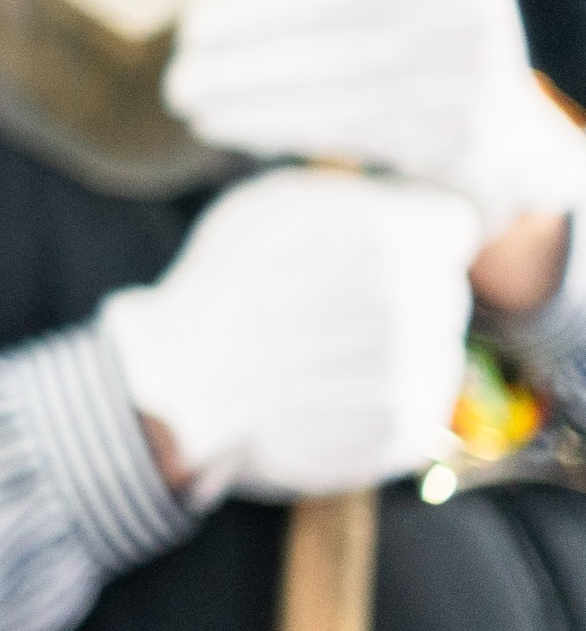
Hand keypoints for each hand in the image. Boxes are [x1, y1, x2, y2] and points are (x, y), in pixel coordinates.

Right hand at [98, 164, 480, 500]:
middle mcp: (417, 296)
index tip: (370, 251)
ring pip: (436, 345)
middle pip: (443, 286)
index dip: (410, 233)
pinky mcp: (408, 428)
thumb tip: (418, 212)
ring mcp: (417, 368)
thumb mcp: (274, 205)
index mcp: (388, 232)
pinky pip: (419, 402)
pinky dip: (381, 398)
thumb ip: (357, 202)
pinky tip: (328, 391)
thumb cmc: (224, 282)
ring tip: (321, 353)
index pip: (449, 226)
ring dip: (393, 346)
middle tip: (328, 308)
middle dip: (402, 290)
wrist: (181, 382)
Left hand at [166, 0, 585, 260]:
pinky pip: (359, 122)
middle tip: (178, 58)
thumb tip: (208, 17)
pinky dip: (280, 122)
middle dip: (248, 28)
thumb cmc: (387, 30)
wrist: (487, 118)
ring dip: (250, 86)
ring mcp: (475, 56)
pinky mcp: (465, 124)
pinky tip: (224, 123)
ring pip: (346, 69)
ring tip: (185, 96)